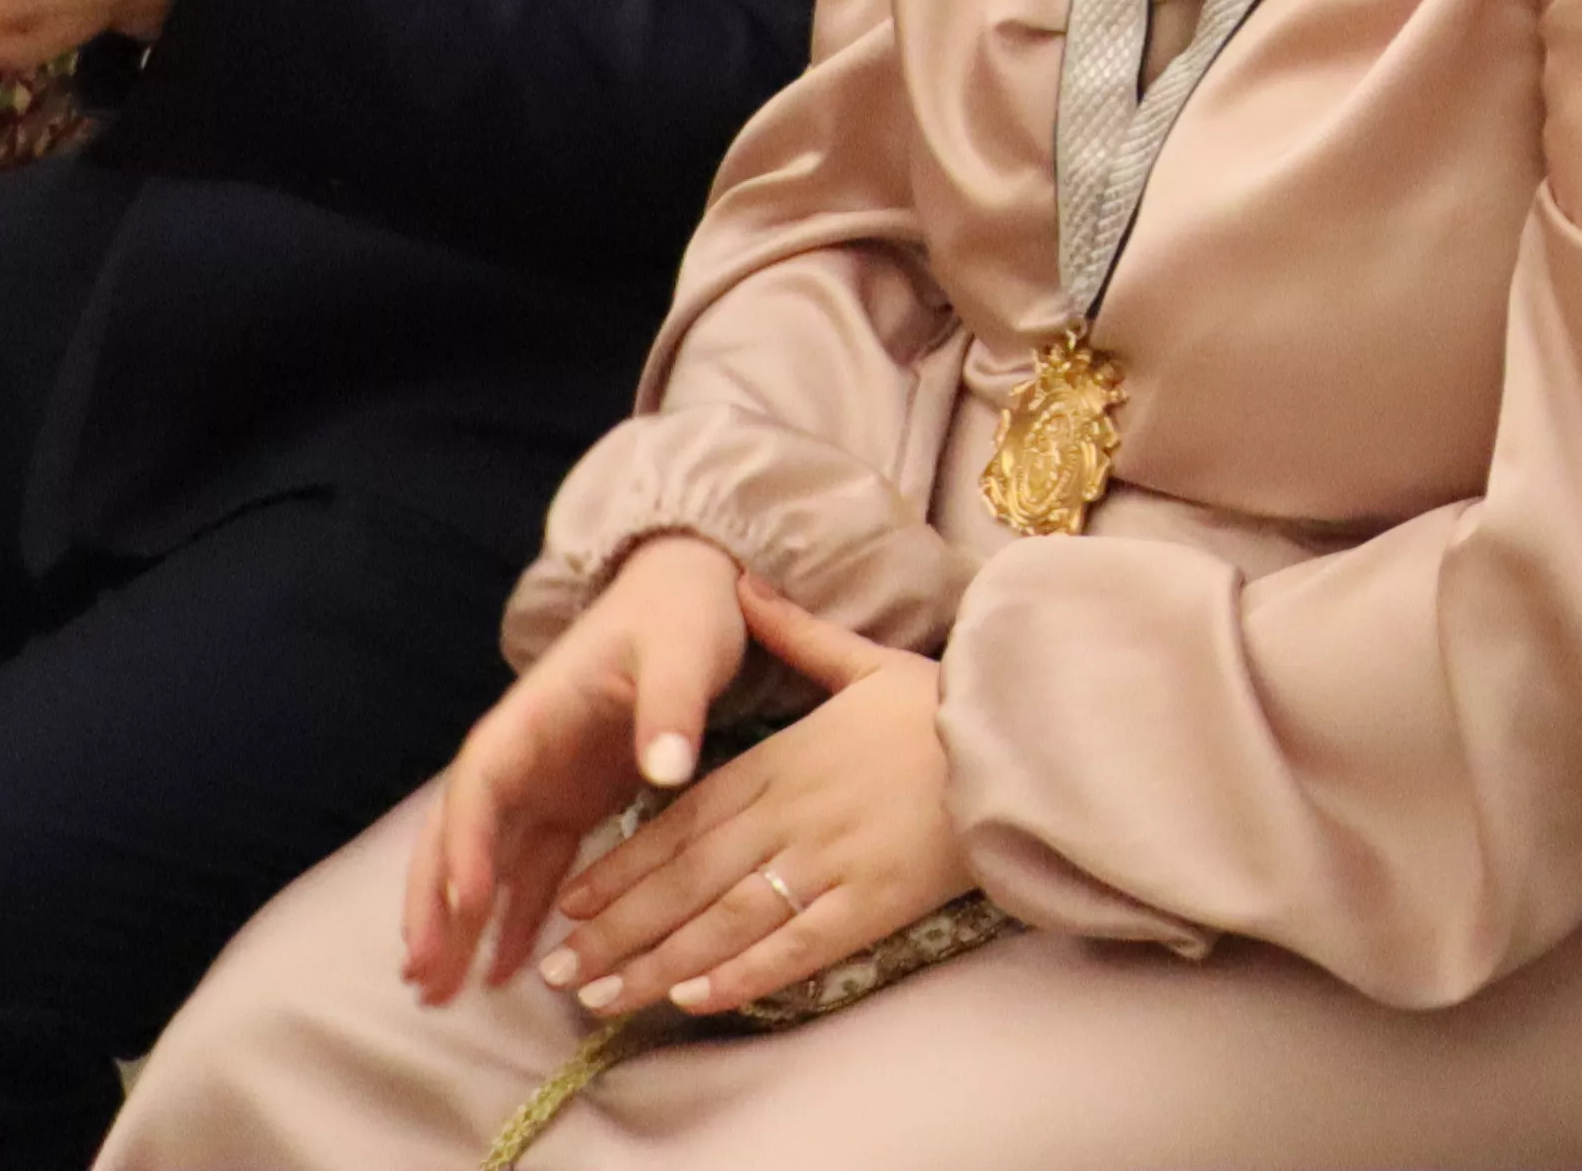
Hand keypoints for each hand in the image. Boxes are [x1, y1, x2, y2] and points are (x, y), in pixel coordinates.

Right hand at [407, 534, 752, 1004]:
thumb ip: (673, 704)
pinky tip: (502, 973)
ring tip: (436, 994)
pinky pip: (531, 869)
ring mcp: (542, 782)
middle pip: (458, 834)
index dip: (466, 842)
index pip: (481, 784)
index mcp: (533, 714)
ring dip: (459, 924)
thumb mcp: (683, 647)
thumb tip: (667, 768)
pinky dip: (515, 917)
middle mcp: (523, 754)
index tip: (462, 902)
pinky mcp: (571, 802)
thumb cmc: (680, 612)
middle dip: (433, 903)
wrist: (689, 590)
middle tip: (419, 973)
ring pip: (484, 862)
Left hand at [538, 583, 970, 1018]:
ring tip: (601, 997)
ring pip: (724, 921)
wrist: (1023, 738)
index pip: (681, 822)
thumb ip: (793, 633)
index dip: (621, 866)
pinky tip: (693, 998)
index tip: (571, 900)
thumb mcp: (864, 659)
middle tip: (559, 971)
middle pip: (686, 879)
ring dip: (655, 963)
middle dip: (616, 929)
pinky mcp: (872, 904)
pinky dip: (741, 974)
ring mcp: (829, 863)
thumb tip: (740, 584)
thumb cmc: (944, 704)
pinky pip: (794, 947)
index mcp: (783, 760)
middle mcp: (792, 815)